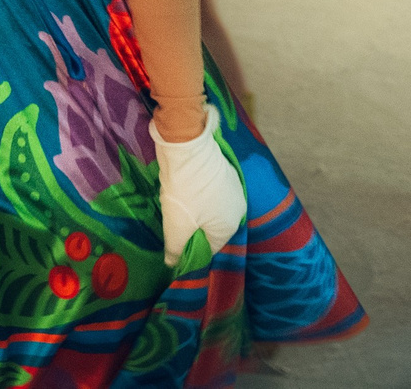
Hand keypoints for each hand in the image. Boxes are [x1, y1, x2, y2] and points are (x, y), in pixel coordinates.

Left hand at [154, 104, 243, 262]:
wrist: (186, 145)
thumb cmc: (185, 191)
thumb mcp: (176, 226)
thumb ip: (175, 250)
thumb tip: (172, 265)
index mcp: (230, 226)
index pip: (209, 247)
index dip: (190, 247)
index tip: (173, 238)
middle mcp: (237, 208)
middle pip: (210, 227)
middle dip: (190, 226)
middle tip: (172, 218)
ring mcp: (232, 187)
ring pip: (209, 208)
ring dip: (193, 208)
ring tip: (175, 200)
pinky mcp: (223, 170)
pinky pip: (209, 192)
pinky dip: (196, 193)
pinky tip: (183, 186)